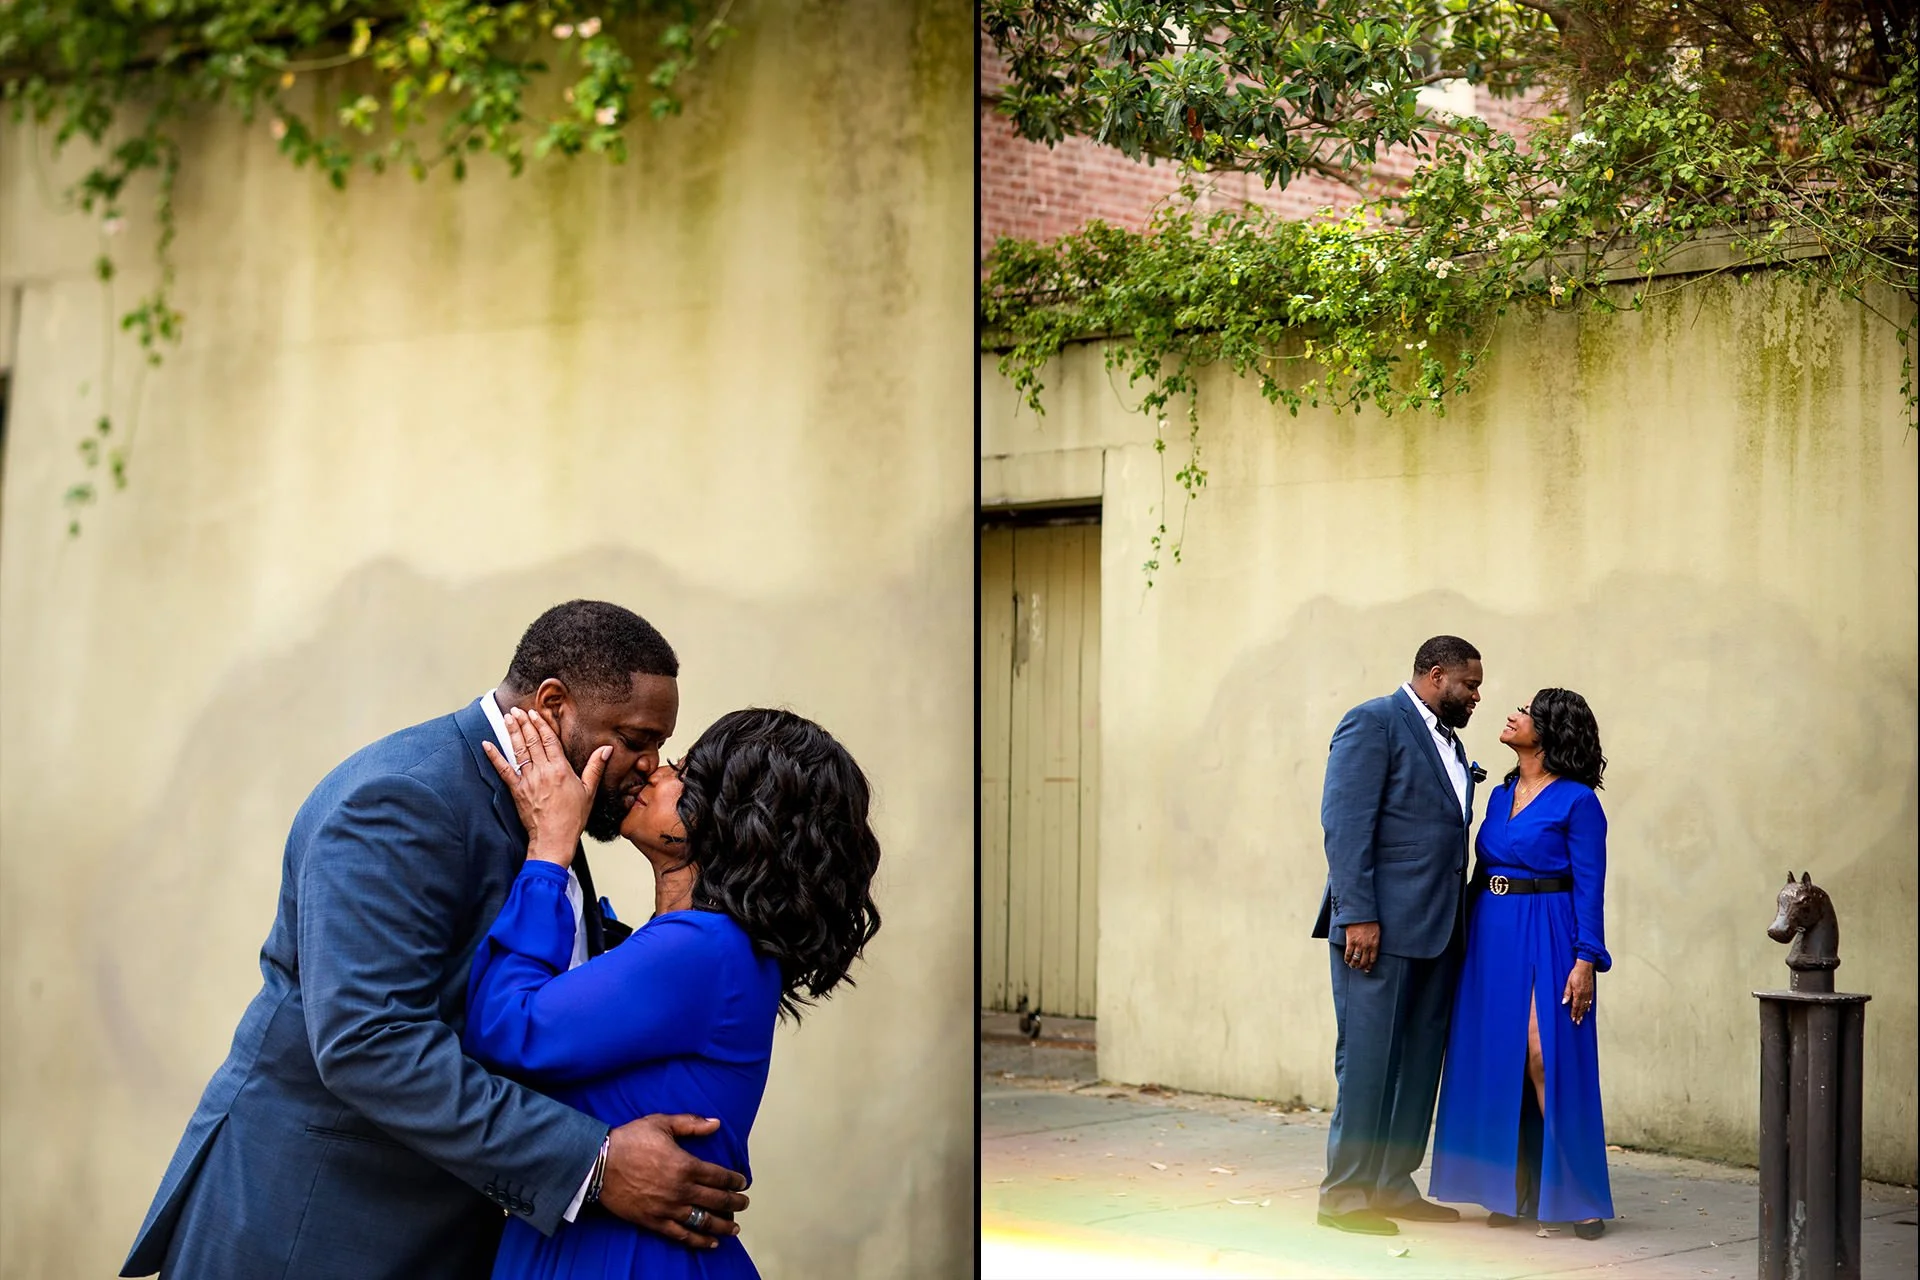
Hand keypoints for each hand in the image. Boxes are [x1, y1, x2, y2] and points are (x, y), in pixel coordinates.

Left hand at [481, 706, 608, 865]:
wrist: (553, 839)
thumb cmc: (573, 817)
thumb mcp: (589, 791)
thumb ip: (595, 767)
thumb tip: (607, 749)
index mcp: (561, 769)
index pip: (549, 740)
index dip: (541, 725)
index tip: (536, 713)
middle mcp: (543, 771)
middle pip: (532, 741)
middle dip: (524, 723)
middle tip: (518, 710)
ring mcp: (527, 780)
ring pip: (518, 750)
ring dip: (512, 732)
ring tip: (508, 718)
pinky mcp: (516, 790)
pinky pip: (503, 770)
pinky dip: (494, 756)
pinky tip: (487, 745)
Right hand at [598, 1115, 749, 1248]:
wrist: (599, 1164)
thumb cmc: (630, 1140)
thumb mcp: (661, 1123)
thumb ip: (691, 1124)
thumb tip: (716, 1123)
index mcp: (686, 1165)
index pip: (719, 1176)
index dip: (735, 1181)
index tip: (743, 1183)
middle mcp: (681, 1190)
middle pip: (717, 1200)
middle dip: (735, 1203)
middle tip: (744, 1204)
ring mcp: (668, 1208)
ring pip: (703, 1221)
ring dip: (722, 1225)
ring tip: (734, 1228)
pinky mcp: (653, 1221)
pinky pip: (681, 1235)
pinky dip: (698, 1240)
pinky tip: (710, 1243)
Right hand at [1342, 922, 1380, 973]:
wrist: (1361, 915)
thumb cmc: (1370, 922)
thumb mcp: (1377, 932)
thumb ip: (1375, 941)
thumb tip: (1374, 948)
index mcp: (1375, 945)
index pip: (1372, 959)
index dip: (1369, 966)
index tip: (1367, 969)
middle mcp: (1367, 947)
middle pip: (1364, 961)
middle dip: (1361, 967)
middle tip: (1358, 968)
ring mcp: (1358, 945)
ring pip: (1356, 959)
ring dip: (1353, 964)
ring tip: (1352, 965)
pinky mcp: (1351, 942)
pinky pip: (1348, 953)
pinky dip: (1347, 958)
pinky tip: (1346, 960)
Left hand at [1562, 960, 1595, 1024]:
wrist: (1585, 967)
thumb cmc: (1575, 973)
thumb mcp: (1568, 983)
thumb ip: (1567, 993)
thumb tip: (1564, 1002)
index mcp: (1578, 993)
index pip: (1575, 1006)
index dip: (1574, 1013)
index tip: (1573, 1019)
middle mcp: (1584, 995)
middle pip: (1581, 1007)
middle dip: (1579, 1015)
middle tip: (1578, 1022)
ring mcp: (1588, 993)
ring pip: (1586, 1005)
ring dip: (1583, 1012)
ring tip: (1582, 1018)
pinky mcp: (1591, 990)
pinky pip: (1590, 1001)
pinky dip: (1588, 1006)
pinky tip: (1588, 1009)